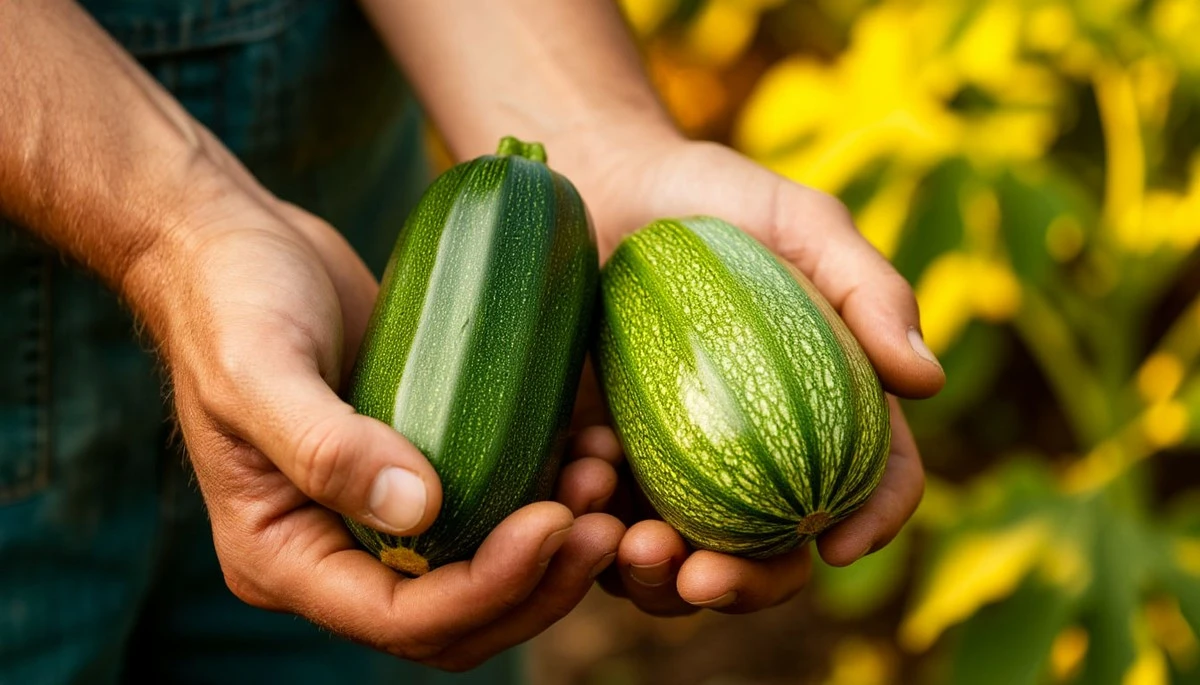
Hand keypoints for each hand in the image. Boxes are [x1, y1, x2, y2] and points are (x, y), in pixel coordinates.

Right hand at [132, 196, 621, 670]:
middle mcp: (335, 552)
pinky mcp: (417, 465)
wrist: (234, 245)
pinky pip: (489, 509)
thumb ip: (324, 446)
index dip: (485, 588)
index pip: (398, 617)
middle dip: (538, 581)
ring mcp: (378, 514)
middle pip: (455, 616)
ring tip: (602, 476)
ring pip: (483, 572)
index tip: (554, 523)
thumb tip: (419, 512)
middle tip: (607, 521)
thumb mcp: (255, 368)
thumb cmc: (228, 302)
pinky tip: (586, 447)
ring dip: (555, 547)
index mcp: (283, 555)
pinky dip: (543, 493)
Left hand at [559, 138, 942, 615]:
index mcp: (821, 411)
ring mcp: (671, 468)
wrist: (595, 184)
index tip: (837, 546)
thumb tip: (926, 380)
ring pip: (677, 564)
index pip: (871, 484)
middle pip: (770, 557)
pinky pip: (596, 525)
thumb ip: (866, 286)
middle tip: (696, 577)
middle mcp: (751, 456)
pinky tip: (573, 480)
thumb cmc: (708, 198)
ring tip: (614, 528)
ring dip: (651, 575)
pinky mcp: (599, 461)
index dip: (870, 525)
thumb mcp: (795, 221)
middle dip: (742, 587)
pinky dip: (586, 526)